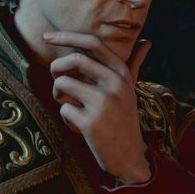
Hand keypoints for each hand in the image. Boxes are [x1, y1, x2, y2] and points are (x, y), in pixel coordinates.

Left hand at [43, 31, 151, 182]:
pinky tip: (78, 127)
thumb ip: (134, 64)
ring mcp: (103, 103)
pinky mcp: (91, 122)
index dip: (67, 36)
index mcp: (122, 73)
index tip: (47, 36)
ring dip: (59, 95)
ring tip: (71, 106)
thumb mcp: (131, 89)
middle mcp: (115, 84)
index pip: (93, 43)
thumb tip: (147, 41)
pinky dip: (66, 118)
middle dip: (56, 67)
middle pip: (74, 59)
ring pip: (63, 83)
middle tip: (55, 77)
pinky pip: (63, 109)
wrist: (129, 157)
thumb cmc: (124, 118)